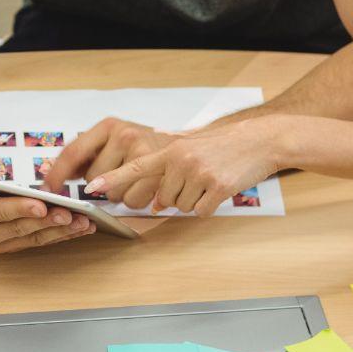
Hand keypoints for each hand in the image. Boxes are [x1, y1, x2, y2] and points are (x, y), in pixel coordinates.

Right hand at [0, 151, 92, 253]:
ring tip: (84, 222)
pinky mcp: (12, 244)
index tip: (40, 204)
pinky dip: (60, 235)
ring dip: (60, 232)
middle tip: (72, 213)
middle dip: (48, 221)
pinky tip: (80, 228)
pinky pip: (38, 240)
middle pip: (22, 228)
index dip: (19, 209)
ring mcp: (0, 243)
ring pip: (34, 238)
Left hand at [41, 117, 175, 198]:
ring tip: (135, 179)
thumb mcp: (112, 139)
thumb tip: (48, 173)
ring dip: (120, 194)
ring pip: (113, 195)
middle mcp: (125, 135)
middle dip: (101, 184)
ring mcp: (144, 152)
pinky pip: (133, 202)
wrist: (184, 145)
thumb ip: (84, 154)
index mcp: (109, 126)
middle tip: (118, 173)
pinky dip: (137, 200)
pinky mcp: (160, 172)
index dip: (57, 174)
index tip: (46, 189)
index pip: (73, 152)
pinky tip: (146, 187)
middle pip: (93, 179)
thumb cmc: (142, 144)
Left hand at [85, 117, 283, 215]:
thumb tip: (153, 204)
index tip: (92, 188)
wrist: (259, 140)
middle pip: (161, 199)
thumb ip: (167, 171)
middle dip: (175, 197)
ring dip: (193, 201)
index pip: (135, 167)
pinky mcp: (218, 187)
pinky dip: (208, 206)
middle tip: (195, 180)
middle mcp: (181, 160)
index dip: (113, 179)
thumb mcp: (190, 149)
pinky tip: (218, 189)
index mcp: (170, 150)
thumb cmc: (223, 146)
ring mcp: (200, 174)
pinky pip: (201, 211)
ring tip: (208, 179)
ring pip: (181, 207)